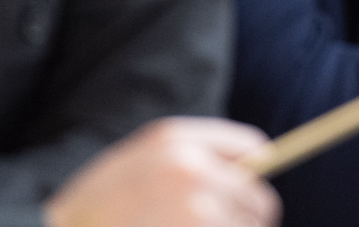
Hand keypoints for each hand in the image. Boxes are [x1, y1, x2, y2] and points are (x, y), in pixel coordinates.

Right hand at [46, 118, 279, 226]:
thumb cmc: (98, 204)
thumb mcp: (140, 159)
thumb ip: (193, 155)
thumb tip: (256, 166)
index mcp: (176, 140)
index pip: (252, 149)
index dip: (254, 172)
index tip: (246, 191)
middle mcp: (192, 171)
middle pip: (260, 200)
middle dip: (245, 218)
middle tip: (213, 226)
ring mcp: (196, 213)